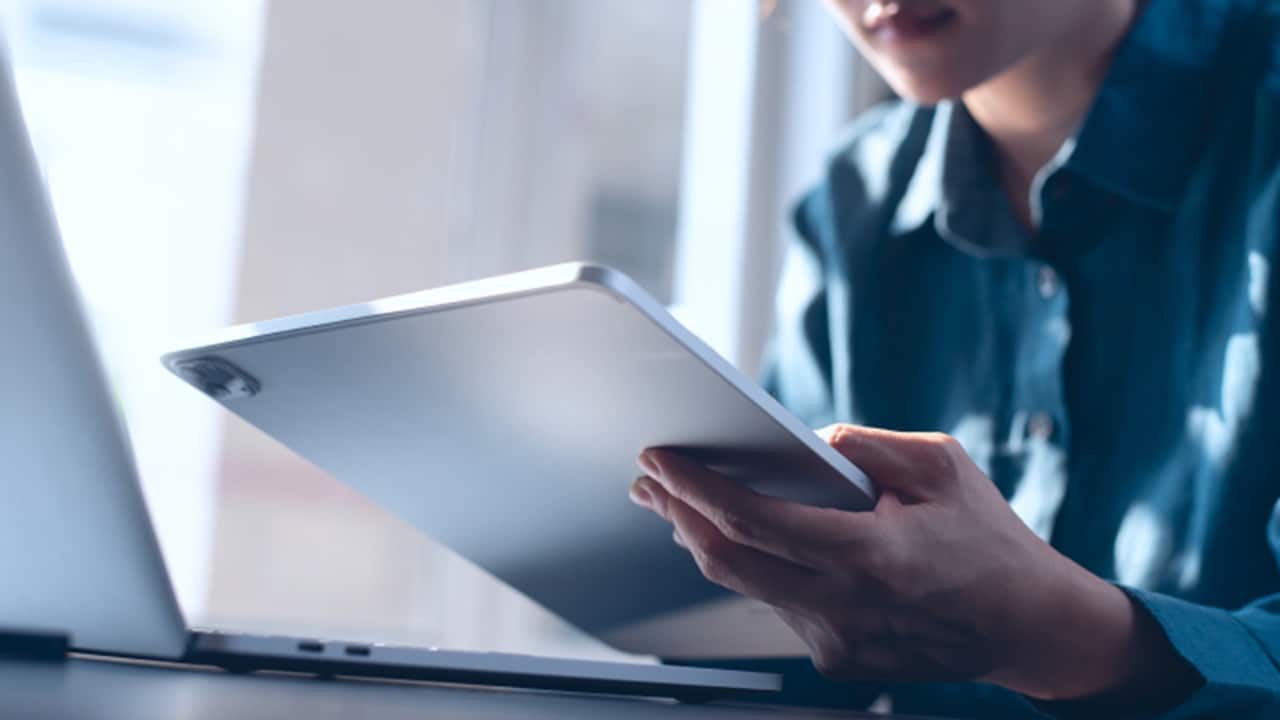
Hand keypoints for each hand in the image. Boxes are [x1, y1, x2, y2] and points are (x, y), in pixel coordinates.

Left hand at [630, 424, 1185, 701]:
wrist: (1028, 625)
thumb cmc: (989, 540)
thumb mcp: (941, 466)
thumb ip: (866, 445)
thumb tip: (806, 440)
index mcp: (869, 555)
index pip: (753, 520)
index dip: (695, 488)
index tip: (659, 460)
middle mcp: (845, 605)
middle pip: (728, 560)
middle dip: (677, 515)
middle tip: (648, 481)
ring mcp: (837, 639)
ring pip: (748, 584)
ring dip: (709, 541)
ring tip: (681, 504)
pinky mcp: (837, 658)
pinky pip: (778, 603)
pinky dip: (753, 568)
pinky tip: (740, 540)